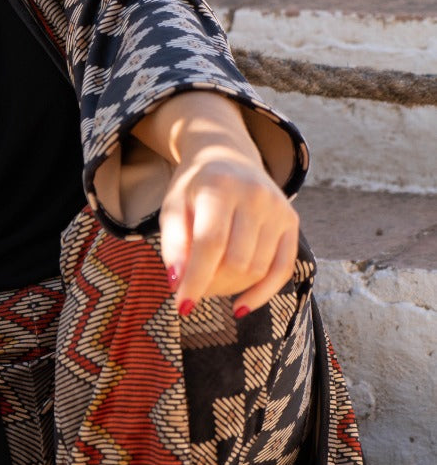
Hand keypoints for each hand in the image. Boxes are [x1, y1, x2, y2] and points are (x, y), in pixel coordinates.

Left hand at [159, 140, 298, 318]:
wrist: (228, 158)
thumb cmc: (195, 188)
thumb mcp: (173, 207)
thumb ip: (173, 244)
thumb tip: (177, 284)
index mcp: (220, 187)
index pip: (210, 243)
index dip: (196, 279)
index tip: (181, 307)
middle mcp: (255, 196)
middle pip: (236, 260)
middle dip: (211, 285)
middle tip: (194, 288)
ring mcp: (278, 209)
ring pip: (257, 269)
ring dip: (231, 289)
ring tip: (211, 286)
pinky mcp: (291, 222)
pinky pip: (283, 269)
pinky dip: (263, 293)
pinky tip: (241, 306)